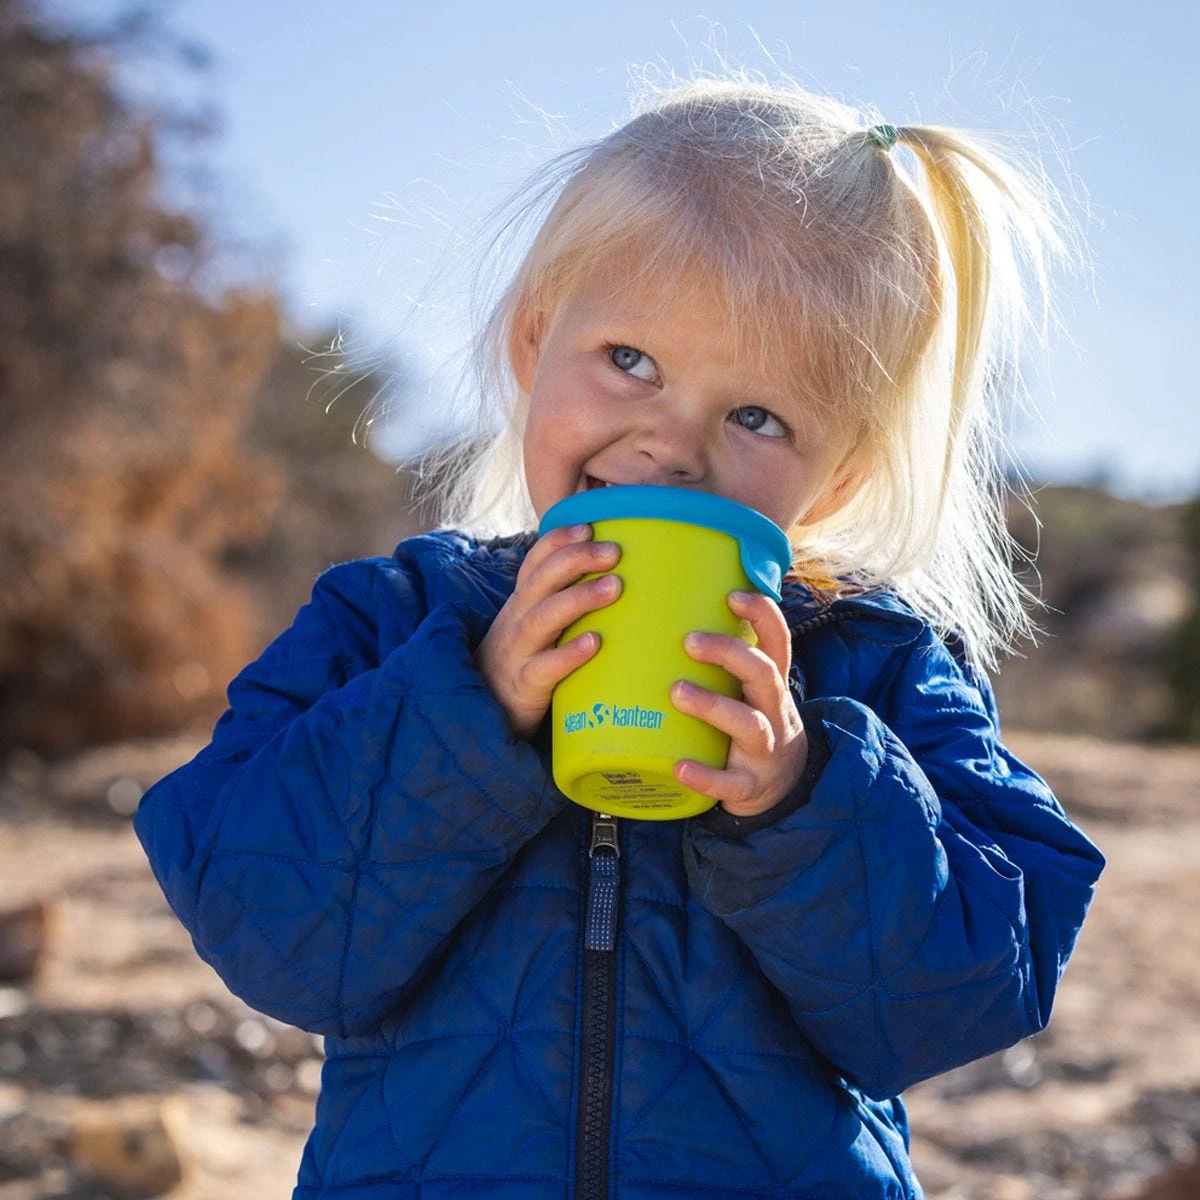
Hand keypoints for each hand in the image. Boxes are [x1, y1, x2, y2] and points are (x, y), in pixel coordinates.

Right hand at [474, 524, 621, 740]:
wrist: (486, 711)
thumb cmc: (524, 661)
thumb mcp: (535, 626)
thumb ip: (563, 602)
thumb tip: (617, 577)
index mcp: (522, 602)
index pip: (536, 562)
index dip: (559, 541)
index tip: (589, 527)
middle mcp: (516, 620)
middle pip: (542, 581)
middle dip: (577, 560)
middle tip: (615, 551)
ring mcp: (518, 652)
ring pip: (542, 619)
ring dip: (578, 599)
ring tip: (614, 587)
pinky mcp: (524, 685)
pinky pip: (545, 668)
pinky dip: (569, 654)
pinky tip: (595, 643)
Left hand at [670, 590, 808, 817]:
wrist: (782, 787)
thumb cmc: (753, 722)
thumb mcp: (751, 690)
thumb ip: (727, 659)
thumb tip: (672, 607)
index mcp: (771, 684)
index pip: (777, 642)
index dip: (763, 616)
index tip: (733, 596)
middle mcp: (774, 711)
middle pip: (763, 674)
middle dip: (730, 654)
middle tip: (689, 641)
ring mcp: (765, 749)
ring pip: (749, 725)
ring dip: (713, 706)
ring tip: (676, 692)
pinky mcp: (750, 785)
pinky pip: (731, 782)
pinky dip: (706, 776)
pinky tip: (680, 767)